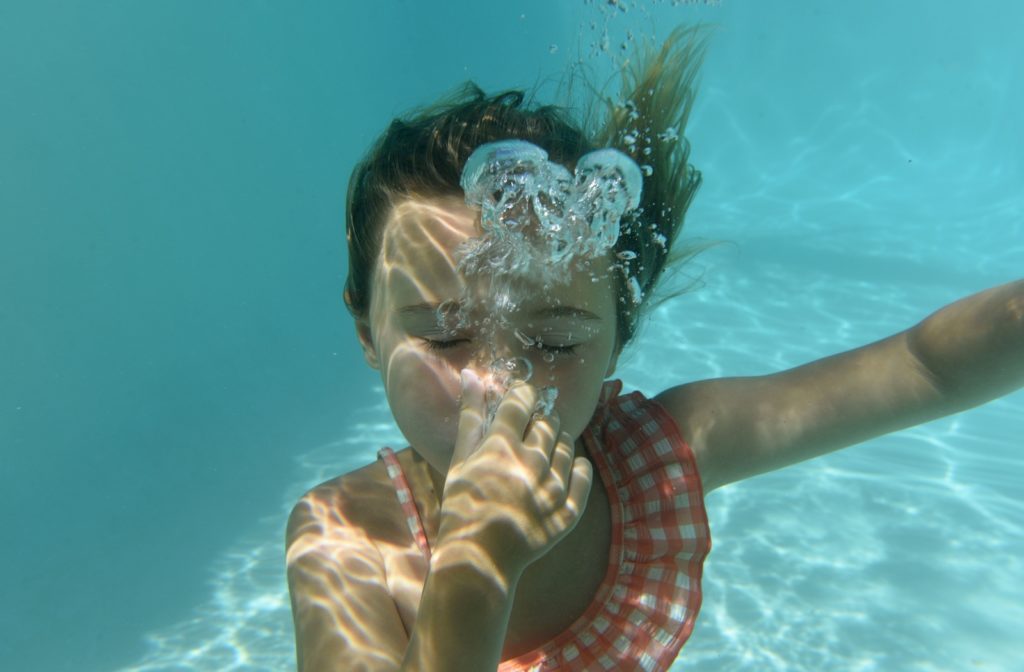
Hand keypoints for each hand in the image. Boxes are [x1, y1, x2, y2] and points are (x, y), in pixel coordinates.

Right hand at [433, 370, 593, 586]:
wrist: (477, 559)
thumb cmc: (463, 506)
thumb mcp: (460, 459)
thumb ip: (470, 415)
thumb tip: (472, 374)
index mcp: (502, 447)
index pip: (523, 402)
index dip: (524, 395)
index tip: (522, 399)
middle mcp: (531, 463)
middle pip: (548, 423)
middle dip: (541, 419)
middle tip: (531, 429)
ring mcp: (552, 489)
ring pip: (567, 447)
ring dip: (558, 441)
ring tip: (543, 451)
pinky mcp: (567, 512)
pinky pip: (583, 478)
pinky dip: (579, 468)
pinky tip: (569, 468)